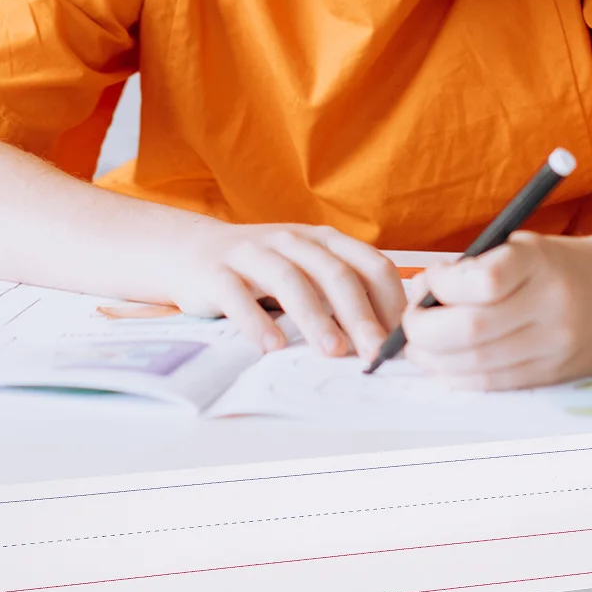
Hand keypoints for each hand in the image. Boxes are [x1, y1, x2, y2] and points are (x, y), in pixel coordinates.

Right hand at [168, 222, 405, 358]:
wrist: (190, 251)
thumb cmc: (261, 270)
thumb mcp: (307, 270)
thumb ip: (342, 293)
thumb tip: (387, 336)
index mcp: (323, 240)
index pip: (370, 264)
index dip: (390, 301)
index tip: (401, 340)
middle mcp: (292, 240)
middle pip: (335, 273)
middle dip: (360, 315)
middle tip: (375, 352)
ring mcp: (253, 253)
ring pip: (290, 280)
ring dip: (315, 318)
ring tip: (332, 351)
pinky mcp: (217, 272)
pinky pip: (238, 296)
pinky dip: (257, 322)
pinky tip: (272, 347)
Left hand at [400, 233, 591, 389]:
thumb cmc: (560, 266)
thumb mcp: (522, 247)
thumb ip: (474, 268)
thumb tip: (420, 293)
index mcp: (540, 263)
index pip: (482, 280)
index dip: (441, 285)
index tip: (430, 282)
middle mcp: (551, 306)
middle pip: (471, 330)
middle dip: (425, 331)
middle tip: (411, 323)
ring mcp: (555, 345)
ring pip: (478, 364)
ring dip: (436, 360)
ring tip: (420, 348)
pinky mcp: (554, 375)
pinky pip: (495, 383)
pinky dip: (459, 377)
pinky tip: (444, 366)